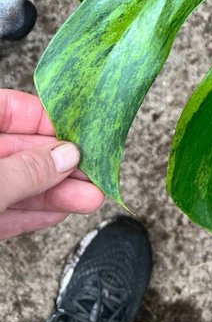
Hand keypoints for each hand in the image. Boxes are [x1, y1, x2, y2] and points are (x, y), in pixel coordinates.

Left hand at [0, 89, 104, 238]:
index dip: (45, 118)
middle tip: (92, 170)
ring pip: (15, 182)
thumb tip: (65, 157)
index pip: (9, 109)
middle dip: (58, 164)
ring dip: (54, 192)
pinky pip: (4, 209)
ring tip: (90, 198)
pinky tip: (58, 212)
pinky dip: (31, 212)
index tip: (77, 131)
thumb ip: (26, 170)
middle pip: (18, 148)